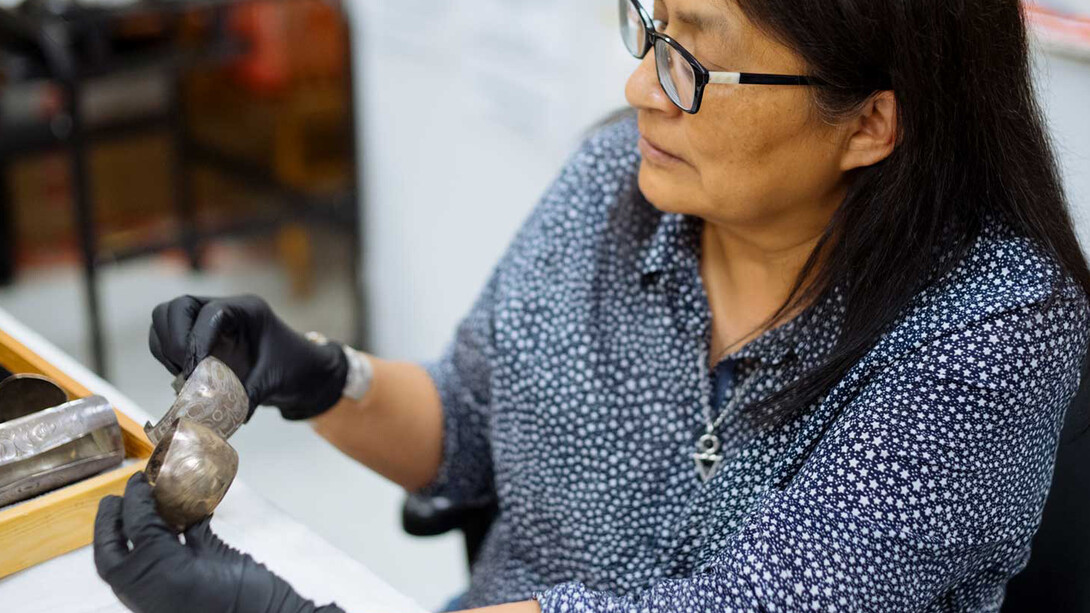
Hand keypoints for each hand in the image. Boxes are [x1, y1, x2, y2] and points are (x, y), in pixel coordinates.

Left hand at [94, 473, 343, 612]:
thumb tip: (137, 497)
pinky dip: (193, 511)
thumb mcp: (162, 564)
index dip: (115, 514)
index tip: (129, 484)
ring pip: (162, 530)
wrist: (256, 612)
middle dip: (130, 509)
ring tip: (161, 484)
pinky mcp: (208, 557)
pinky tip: (196, 495)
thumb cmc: (202, 598)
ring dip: (159, 507)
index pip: (114, 544)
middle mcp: (154, 574)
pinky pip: (194, 530)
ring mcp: (182, 566)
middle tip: (135, 483)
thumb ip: (146, 533)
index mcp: (137, 583)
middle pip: (133, 536)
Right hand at [149, 294, 347, 419]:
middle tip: (185, 372)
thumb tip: (216, 420)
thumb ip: (246, 397)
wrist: (305, 372)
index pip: (210, 313)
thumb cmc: (296, 369)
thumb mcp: (274, 381)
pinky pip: (167, 336)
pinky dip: (166, 355)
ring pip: (166, 318)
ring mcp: (209, 320)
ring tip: (183, 375)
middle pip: (179, 307)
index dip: (196, 341)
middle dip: (174, 339)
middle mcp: (225, 308)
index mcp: (247, 310)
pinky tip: (183, 377)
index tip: (194, 372)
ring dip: (166, 348)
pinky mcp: (199, 336)